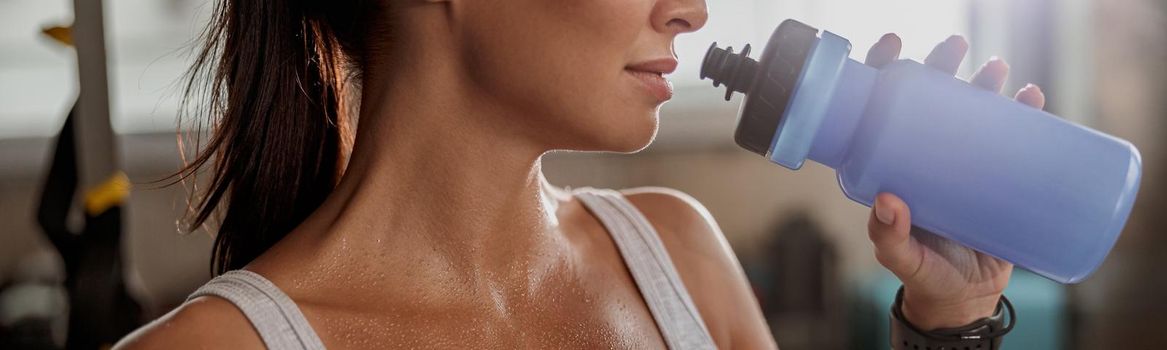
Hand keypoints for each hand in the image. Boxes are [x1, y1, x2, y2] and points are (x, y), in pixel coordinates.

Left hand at [862, 34, 1045, 329]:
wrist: (966, 297)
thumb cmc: (924, 274)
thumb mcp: (901, 258)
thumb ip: (890, 237)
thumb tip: (890, 202)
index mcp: (891, 163)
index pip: (880, 107)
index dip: (883, 72)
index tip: (893, 47)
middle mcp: (924, 154)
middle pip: (928, 98)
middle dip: (942, 66)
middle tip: (955, 49)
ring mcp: (961, 162)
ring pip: (972, 110)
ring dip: (986, 82)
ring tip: (997, 70)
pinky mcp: (996, 175)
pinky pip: (1011, 137)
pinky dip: (1024, 114)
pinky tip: (1032, 97)